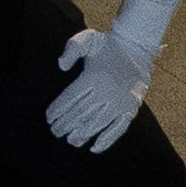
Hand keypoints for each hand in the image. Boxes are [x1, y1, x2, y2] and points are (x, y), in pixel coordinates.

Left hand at [45, 24, 154, 151]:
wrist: (136, 49)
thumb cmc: (107, 45)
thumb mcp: (88, 38)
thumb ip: (72, 49)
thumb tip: (61, 65)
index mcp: (94, 76)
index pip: (71, 98)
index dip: (58, 110)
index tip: (49, 118)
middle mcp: (107, 91)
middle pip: (81, 113)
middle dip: (65, 124)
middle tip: (55, 132)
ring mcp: (120, 103)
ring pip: (97, 124)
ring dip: (82, 134)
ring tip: (70, 140)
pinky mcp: (130, 110)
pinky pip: (117, 129)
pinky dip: (106, 141)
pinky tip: (93, 148)